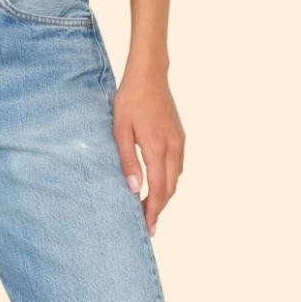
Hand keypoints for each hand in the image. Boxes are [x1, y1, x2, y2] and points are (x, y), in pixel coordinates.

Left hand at [112, 64, 184, 236]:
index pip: (159, 189)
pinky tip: (158, 182)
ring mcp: (179, 141)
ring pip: (176, 178)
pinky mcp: (180, 136)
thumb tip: (134, 188)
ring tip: (150, 206)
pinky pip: (178, 165)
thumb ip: (128, 159)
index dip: (154, 210)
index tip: (147, 226)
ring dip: (165, 194)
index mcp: (157, 147)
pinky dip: (169, 179)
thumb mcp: (120, 129)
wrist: (149, 74)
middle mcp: (173, 147)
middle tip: (147, 222)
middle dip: (160, 207)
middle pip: (170, 188)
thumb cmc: (130, 99)